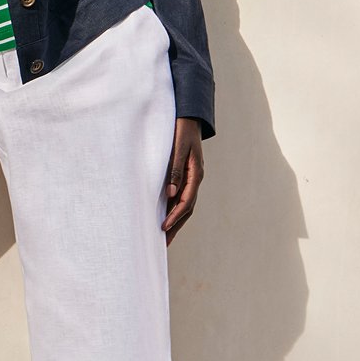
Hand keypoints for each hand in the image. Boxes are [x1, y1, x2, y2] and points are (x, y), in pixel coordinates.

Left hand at [161, 117, 203, 243]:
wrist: (189, 117)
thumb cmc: (182, 131)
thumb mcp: (178, 148)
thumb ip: (174, 170)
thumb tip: (170, 194)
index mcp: (196, 174)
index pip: (186, 201)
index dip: (175, 216)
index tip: (163, 227)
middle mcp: (195, 179)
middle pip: (187, 208)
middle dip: (176, 226)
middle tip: (164, 243)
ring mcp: (192, 178)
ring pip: (185, 205)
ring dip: (176, 221)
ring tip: (165, 236)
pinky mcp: (186, 176)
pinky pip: (181, 196)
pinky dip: (174, 208)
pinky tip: (166, 216)